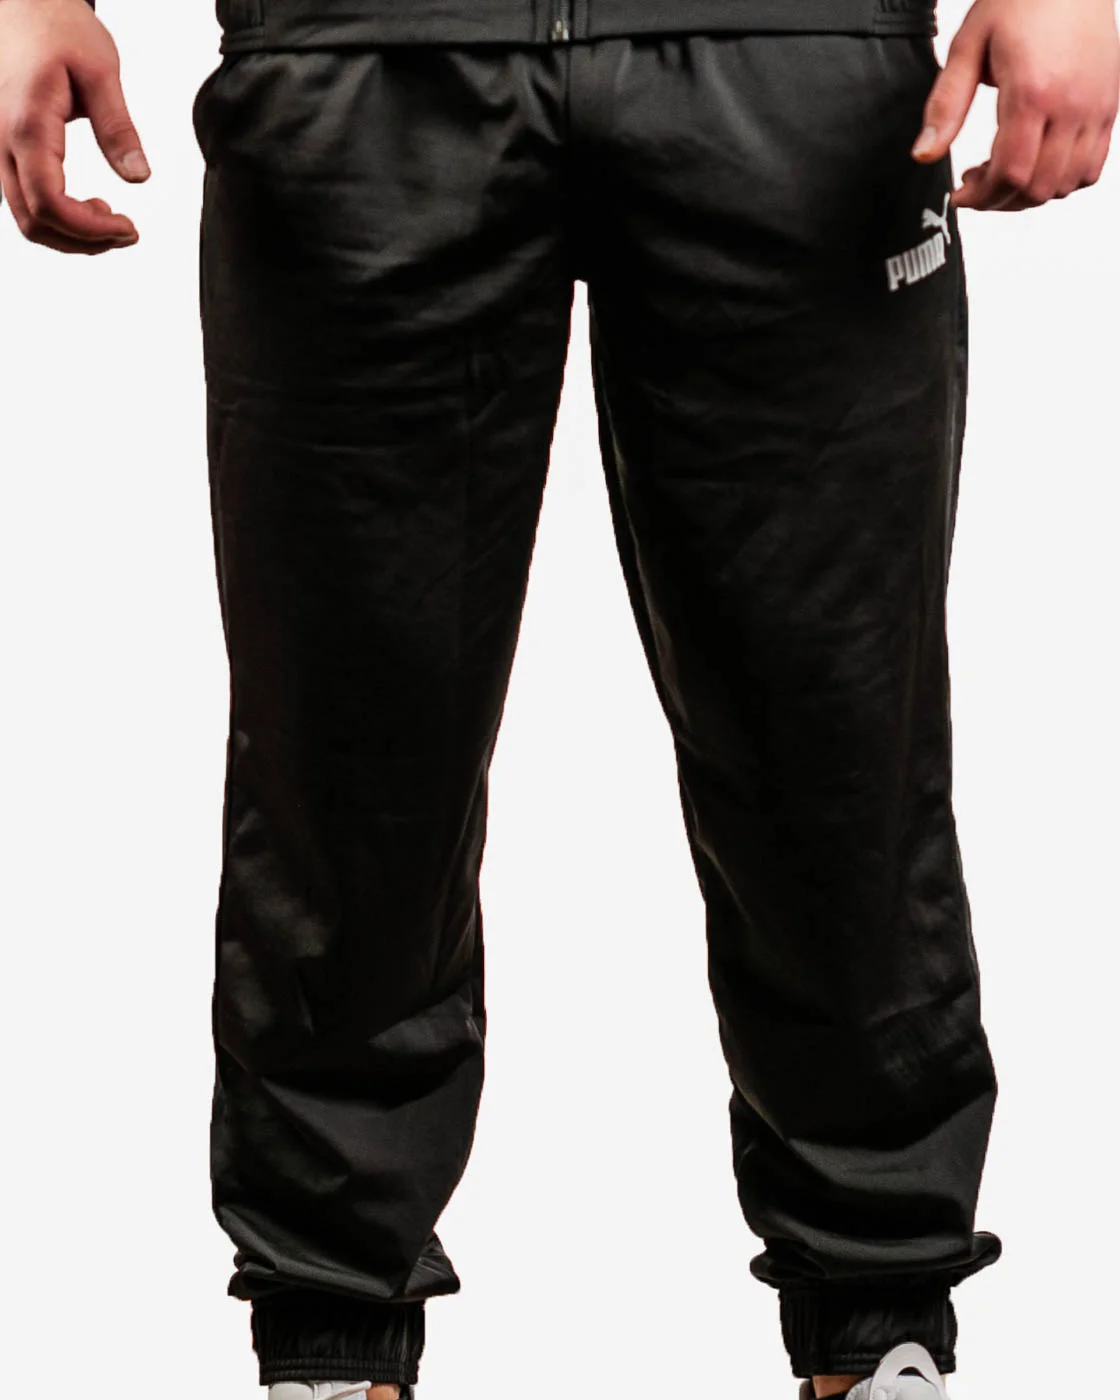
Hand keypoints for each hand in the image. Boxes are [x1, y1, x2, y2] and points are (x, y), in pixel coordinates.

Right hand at [0, 0, 149, 252]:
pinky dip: (56, 216)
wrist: (21, 1)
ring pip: (24, 217)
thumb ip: (118, 127)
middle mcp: (1, 141)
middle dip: (83, 241)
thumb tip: (138, 176)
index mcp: (27, 124)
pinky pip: (22, 199)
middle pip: (33, 222)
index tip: (130, 229)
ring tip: (111, 219)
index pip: (49, 203)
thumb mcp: (101, 70)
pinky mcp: (2, 149)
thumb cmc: (55, 25)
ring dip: (70, 233)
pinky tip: (87, 206)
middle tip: (127, 232)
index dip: (91, 230)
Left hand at [911, 0, 1119, 209]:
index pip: (1010, 173)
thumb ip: (946, 105)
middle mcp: (1073, 104)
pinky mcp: (1110, 105)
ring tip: (1005, 172)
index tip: (961, 195)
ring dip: (1031, 194)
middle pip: (1038, 188)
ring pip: (1066, 185)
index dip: (981, 197)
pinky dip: (1062, 181)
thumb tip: (924, 154)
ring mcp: (1097, 106)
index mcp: (1033, 91)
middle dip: (1001, 199)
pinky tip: (1037, 164)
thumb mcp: (968, 46)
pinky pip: (1092, 167)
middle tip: (978, 183)